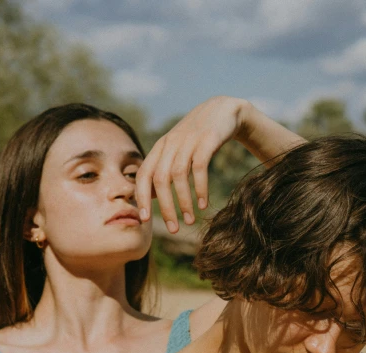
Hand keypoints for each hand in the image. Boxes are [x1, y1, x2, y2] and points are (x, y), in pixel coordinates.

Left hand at [136, 96, 249, 232]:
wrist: (224, 111)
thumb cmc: (198, 138)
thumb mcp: (176, 152)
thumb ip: (162, 170)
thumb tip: (149, 196)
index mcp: (160, 148)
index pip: (143, 175)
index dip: (141, 197)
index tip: (144, 219)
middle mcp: (170, 143)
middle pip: (160, 179)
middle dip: (165, 207)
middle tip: (173, 229)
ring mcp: (188, 140)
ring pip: (178, 175)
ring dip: (183, 202)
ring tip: (189, 221)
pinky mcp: (207, 139)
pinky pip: (199, 168)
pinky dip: (200, 188)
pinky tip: (203, 204)